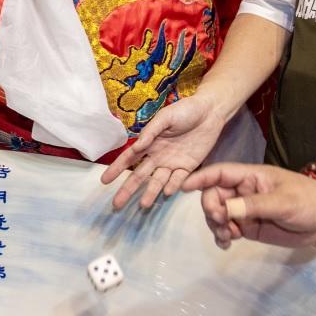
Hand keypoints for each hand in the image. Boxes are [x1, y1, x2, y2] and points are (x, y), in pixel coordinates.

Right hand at [100, 93, 225, 209]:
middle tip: (116, 204)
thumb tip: (137, 146)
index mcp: (149, 142)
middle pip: (140, 176)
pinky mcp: (188, 166)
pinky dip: (174, 186)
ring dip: (151, 193)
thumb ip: (151, 132)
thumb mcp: (165, 117)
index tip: (104, 181)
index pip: (129, 158)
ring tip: (144, 205)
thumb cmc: (185, 110)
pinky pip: (179, 179)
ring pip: (158, 181)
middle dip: (128, 189)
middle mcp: (158, 156)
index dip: (116, 169)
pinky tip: (167, 193)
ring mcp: (172, 163)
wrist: (210, 111)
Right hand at [181, 162, 315, 249]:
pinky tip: (227, 243)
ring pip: (217, 214)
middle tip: (222, 222)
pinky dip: (222, 236)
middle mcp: (243, 191)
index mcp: (250, 177)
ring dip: (216, 225)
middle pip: (213, 195)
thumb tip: (227, 209)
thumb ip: (255, 205)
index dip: (201, 178)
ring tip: (228, 237)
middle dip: (211, 209)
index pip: (220, 173)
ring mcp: (245, 209)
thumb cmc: (309, 200)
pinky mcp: (249, 225)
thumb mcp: (284, 202)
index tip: (184, 188)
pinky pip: (227, 229)